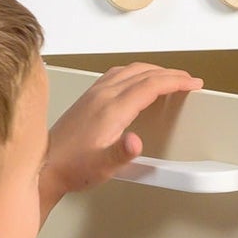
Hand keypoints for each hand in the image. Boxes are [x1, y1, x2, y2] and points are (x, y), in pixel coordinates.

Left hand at [41, 62, 202, 205]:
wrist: (45, 166)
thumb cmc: (73, 167)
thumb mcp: (102, 166)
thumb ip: (122, 153)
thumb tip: (136, 142)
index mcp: (111, 109)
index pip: (151, 85)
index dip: (176, 81)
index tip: (193, 83)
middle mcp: (102, 96)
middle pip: (143, 73)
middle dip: (170, 73)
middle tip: (187, 79)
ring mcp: (93, 94)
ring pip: (129, 70)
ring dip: (153, 70)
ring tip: (168, 77)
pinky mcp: (87, 98)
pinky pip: (116, 74)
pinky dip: (135, 72)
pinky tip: (136, 80)